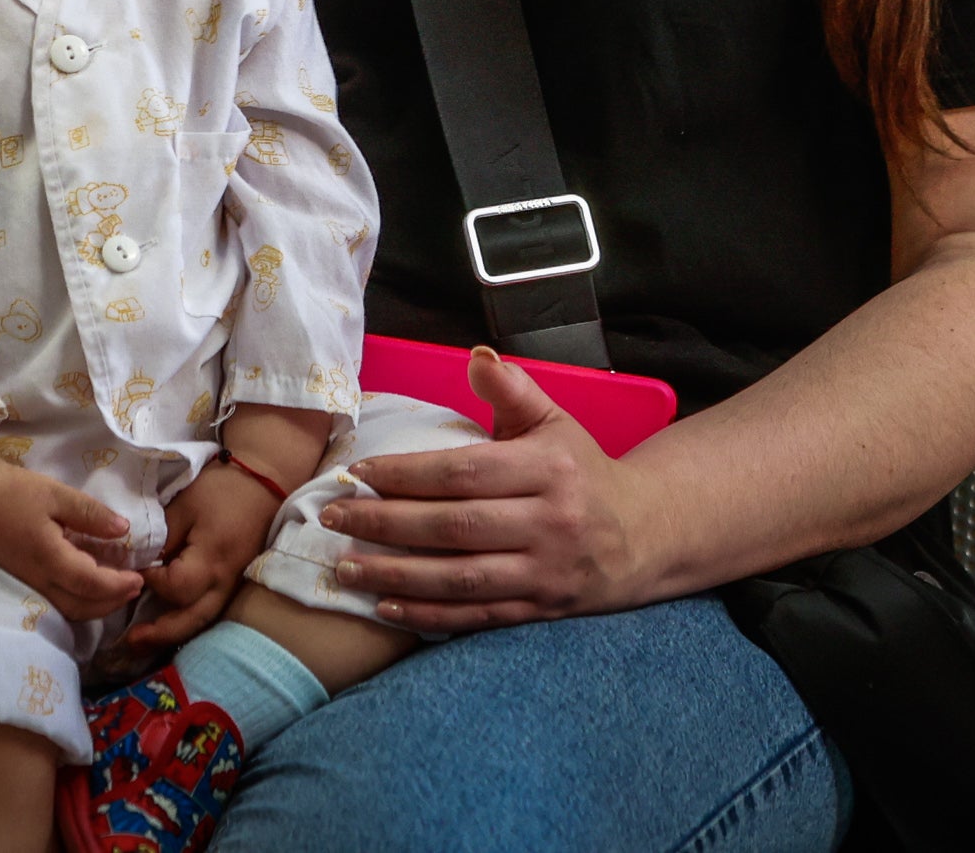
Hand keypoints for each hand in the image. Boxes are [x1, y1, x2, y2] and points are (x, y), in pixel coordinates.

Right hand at [0, 436, 147, 624]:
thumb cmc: (10, 492)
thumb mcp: (54, 495)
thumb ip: (90, 514)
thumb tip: (124, 530)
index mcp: (50, 558)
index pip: (92, 583)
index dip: (119, 585)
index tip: (140, 578)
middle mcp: (38, 580)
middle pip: (82, 607)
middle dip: (111, 603)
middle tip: (134, 588)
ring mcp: (26, 584)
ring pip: (67, 609)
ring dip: (95, 606)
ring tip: (115, 590)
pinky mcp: (19, 580)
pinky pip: (54, 602)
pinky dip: (77, 601)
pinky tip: (85, 585)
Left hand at [114, 456, 281, 659]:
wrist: (264, 482)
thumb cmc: (221, 489)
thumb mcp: (185, 506)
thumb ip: (161, 537)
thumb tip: (139, 565)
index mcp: (212, 559)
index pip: (175, 586)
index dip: (151, 581)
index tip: (134, 567)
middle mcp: (225, 582)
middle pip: (192, 620)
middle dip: (160, 633)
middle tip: (130, 640)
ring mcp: (234, 588)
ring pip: (202, 622)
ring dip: (173, 633)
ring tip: (143, 640)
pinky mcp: (235, 586)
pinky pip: (210, 612)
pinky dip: (188, 621)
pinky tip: (169, 623)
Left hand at [318, 347, 653, 632]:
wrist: (643, 535)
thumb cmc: (583, 471)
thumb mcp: (555, 422)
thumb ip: (512, 391)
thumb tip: (474, 356)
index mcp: (547, 470)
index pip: (464, 472)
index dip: (407, 473)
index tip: (356, 474)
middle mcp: (548, 523)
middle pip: (455, 527)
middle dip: (386, 524)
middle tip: (332, 518)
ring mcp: (545, 572)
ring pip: (461, 579)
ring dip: (397, 576)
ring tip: (343, 569)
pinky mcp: (540, 610)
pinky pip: (477, 617)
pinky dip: (430, 615)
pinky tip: (385, 607)